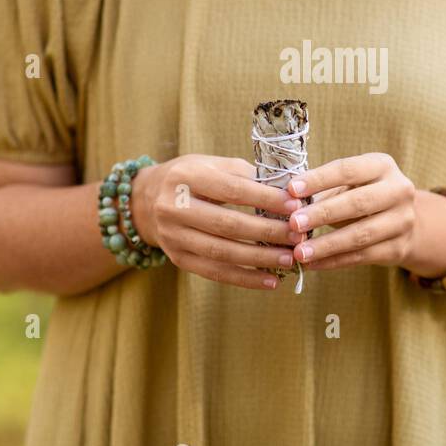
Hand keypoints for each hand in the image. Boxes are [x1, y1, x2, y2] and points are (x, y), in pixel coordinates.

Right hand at [131, 155, 302, 289]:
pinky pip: (214, 272)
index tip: (294, 206)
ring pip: (221, 252)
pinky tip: (270, 281)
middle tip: (297, 235)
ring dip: (260, 258)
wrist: (148, 199)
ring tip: (290, 259)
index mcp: (185, 176)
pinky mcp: (177, 259)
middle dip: (267, 231)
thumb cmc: (193, 178)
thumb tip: (288, 192)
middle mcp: (173, 207)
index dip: (265, 198)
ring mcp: (172, 236)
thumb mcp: (213, 165)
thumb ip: (246, 175)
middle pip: (227, 224)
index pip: (232, 189)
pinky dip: (244, 278)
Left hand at [283, 153, 416, 270]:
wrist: (402, 220)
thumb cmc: (362, 194)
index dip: (319, 180)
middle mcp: (399, 190)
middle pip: (357, 203)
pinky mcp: (399, 248)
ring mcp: (402, 221)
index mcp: (382, 165)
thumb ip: (323, 189)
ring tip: (299, 252)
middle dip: (322, 214)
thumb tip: (286, 201)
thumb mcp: (349, 183)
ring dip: (326, 245)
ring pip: (360, 235)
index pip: (348, 170)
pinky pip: (362, 257)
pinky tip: (312, 264)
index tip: (291, 190)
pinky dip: (334, 262)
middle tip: (293, 224)